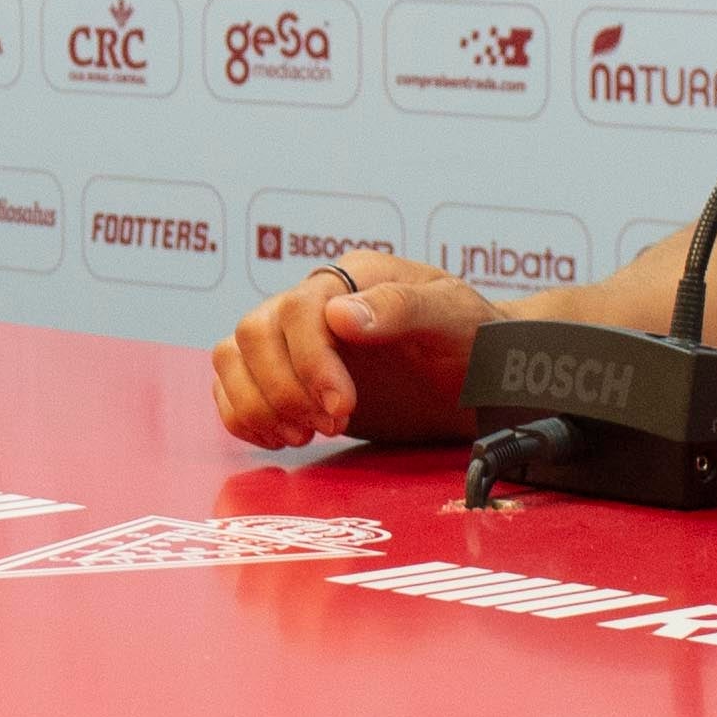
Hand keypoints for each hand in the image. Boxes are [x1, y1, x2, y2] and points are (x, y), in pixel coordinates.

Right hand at [211, 250, 495, 447]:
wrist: (482, 378)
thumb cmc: (475, 339)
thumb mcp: (453, 317)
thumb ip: (401, 308)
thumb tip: (340, 315)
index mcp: (353, 277)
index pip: (297, 309)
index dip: (309, 362)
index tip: (341, 408)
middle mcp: (315, 302)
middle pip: (254, 332)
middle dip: (284, 389)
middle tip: (330, 426)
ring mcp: (297, 340)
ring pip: (233, 357)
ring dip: (258, 404)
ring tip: (303, 436)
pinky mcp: (289, 377)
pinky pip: (234, 387)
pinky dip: (243, 416)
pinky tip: (281, 438)